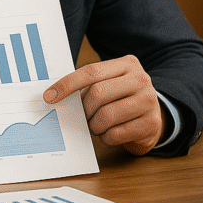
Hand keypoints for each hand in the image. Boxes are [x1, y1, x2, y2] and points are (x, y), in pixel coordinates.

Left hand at [44, 55, 163, 155]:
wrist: (153, 116)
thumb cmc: (122, 99)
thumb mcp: (110, 84)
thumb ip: (88, 86)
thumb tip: (53, 96)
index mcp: (127, 64)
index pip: (91, 71)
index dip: (67, 84)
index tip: (49, 97)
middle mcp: (141, 79)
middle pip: (98, 93)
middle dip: (84, 110)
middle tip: (84, 117)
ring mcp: (148, 101)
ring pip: (106, 116)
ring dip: (95, 126)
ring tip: (98, 125)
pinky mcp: (151, 124)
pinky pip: (116, 134)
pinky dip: (106, 138)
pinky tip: (110, 134)